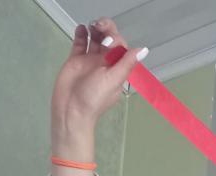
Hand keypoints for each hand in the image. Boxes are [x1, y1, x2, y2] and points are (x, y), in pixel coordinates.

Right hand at [51, 17, 143, 141]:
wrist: (71, 110)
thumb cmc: (94, 98)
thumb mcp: (113, 80)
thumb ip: (127, 64)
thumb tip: (143, 50)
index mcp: (116, 68)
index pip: (120, 46)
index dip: (115, 39)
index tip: (107, 41)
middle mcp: (104, 63)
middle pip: (108, 39)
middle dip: (106, 29)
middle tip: (98, 25)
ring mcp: (90, 60)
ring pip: (95, 39)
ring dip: (95, 29)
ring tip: (90, 25)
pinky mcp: (76, 60)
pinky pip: (80, 43)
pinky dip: (81, 33)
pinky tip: (81, 29)